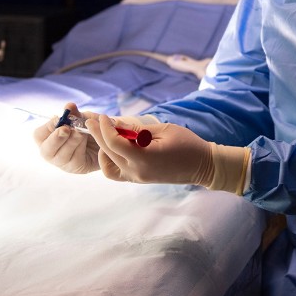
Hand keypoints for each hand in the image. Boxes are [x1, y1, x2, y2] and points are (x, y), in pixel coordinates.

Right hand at [33, 102, 97, 173]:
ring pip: (61, 155)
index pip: (39, 135)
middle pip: (46, 150)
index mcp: (49, 138)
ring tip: (81, 132)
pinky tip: (86, 140)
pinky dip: (81, 148)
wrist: (109, 140)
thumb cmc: (90, 128)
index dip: (48, 126)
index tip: (60, 118)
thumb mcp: (83, 119)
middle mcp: (52, 152)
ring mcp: (63, 162)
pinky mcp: (77, 168)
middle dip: (56, 138)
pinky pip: (75, 160)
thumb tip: (69, 106)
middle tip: (66, 129)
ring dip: (71, 142)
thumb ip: (75, 114)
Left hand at [89, 114, 215, 185]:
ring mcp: (136, 177)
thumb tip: (117, 124)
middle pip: (108, 151)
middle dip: (99, 134)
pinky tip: (112, 149)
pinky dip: (109, 161)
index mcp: (143, 158)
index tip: (104, 116)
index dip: (106, 127)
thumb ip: (138, 129)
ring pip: (108, 164)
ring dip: (103, 149)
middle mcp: (136, 171)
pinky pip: (115, 173)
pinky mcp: (138, 179)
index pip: (114, 142)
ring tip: (104, 135)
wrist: (202, 166)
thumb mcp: (164, 130)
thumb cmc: (187, 144)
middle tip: (93, 120)